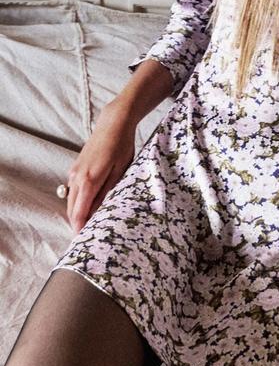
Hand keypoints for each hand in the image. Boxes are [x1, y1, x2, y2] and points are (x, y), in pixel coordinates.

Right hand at [66, 101, 136, 234]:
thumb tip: (99, 212)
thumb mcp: (120, 171)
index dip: (79, 229)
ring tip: (89, 225)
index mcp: (88, 180)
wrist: (113, 123)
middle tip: (87, 239)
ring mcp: (74, 172)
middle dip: (77, 224)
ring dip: (77, 213)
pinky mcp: (76, 167)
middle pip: (71, 209)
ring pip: (71, 200)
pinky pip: (73, 190)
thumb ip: (108, 193)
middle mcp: (77, 177)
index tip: (83, 242)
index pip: (79, 212)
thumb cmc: (121, 146)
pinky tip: (88, 206)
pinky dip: (77, 201)